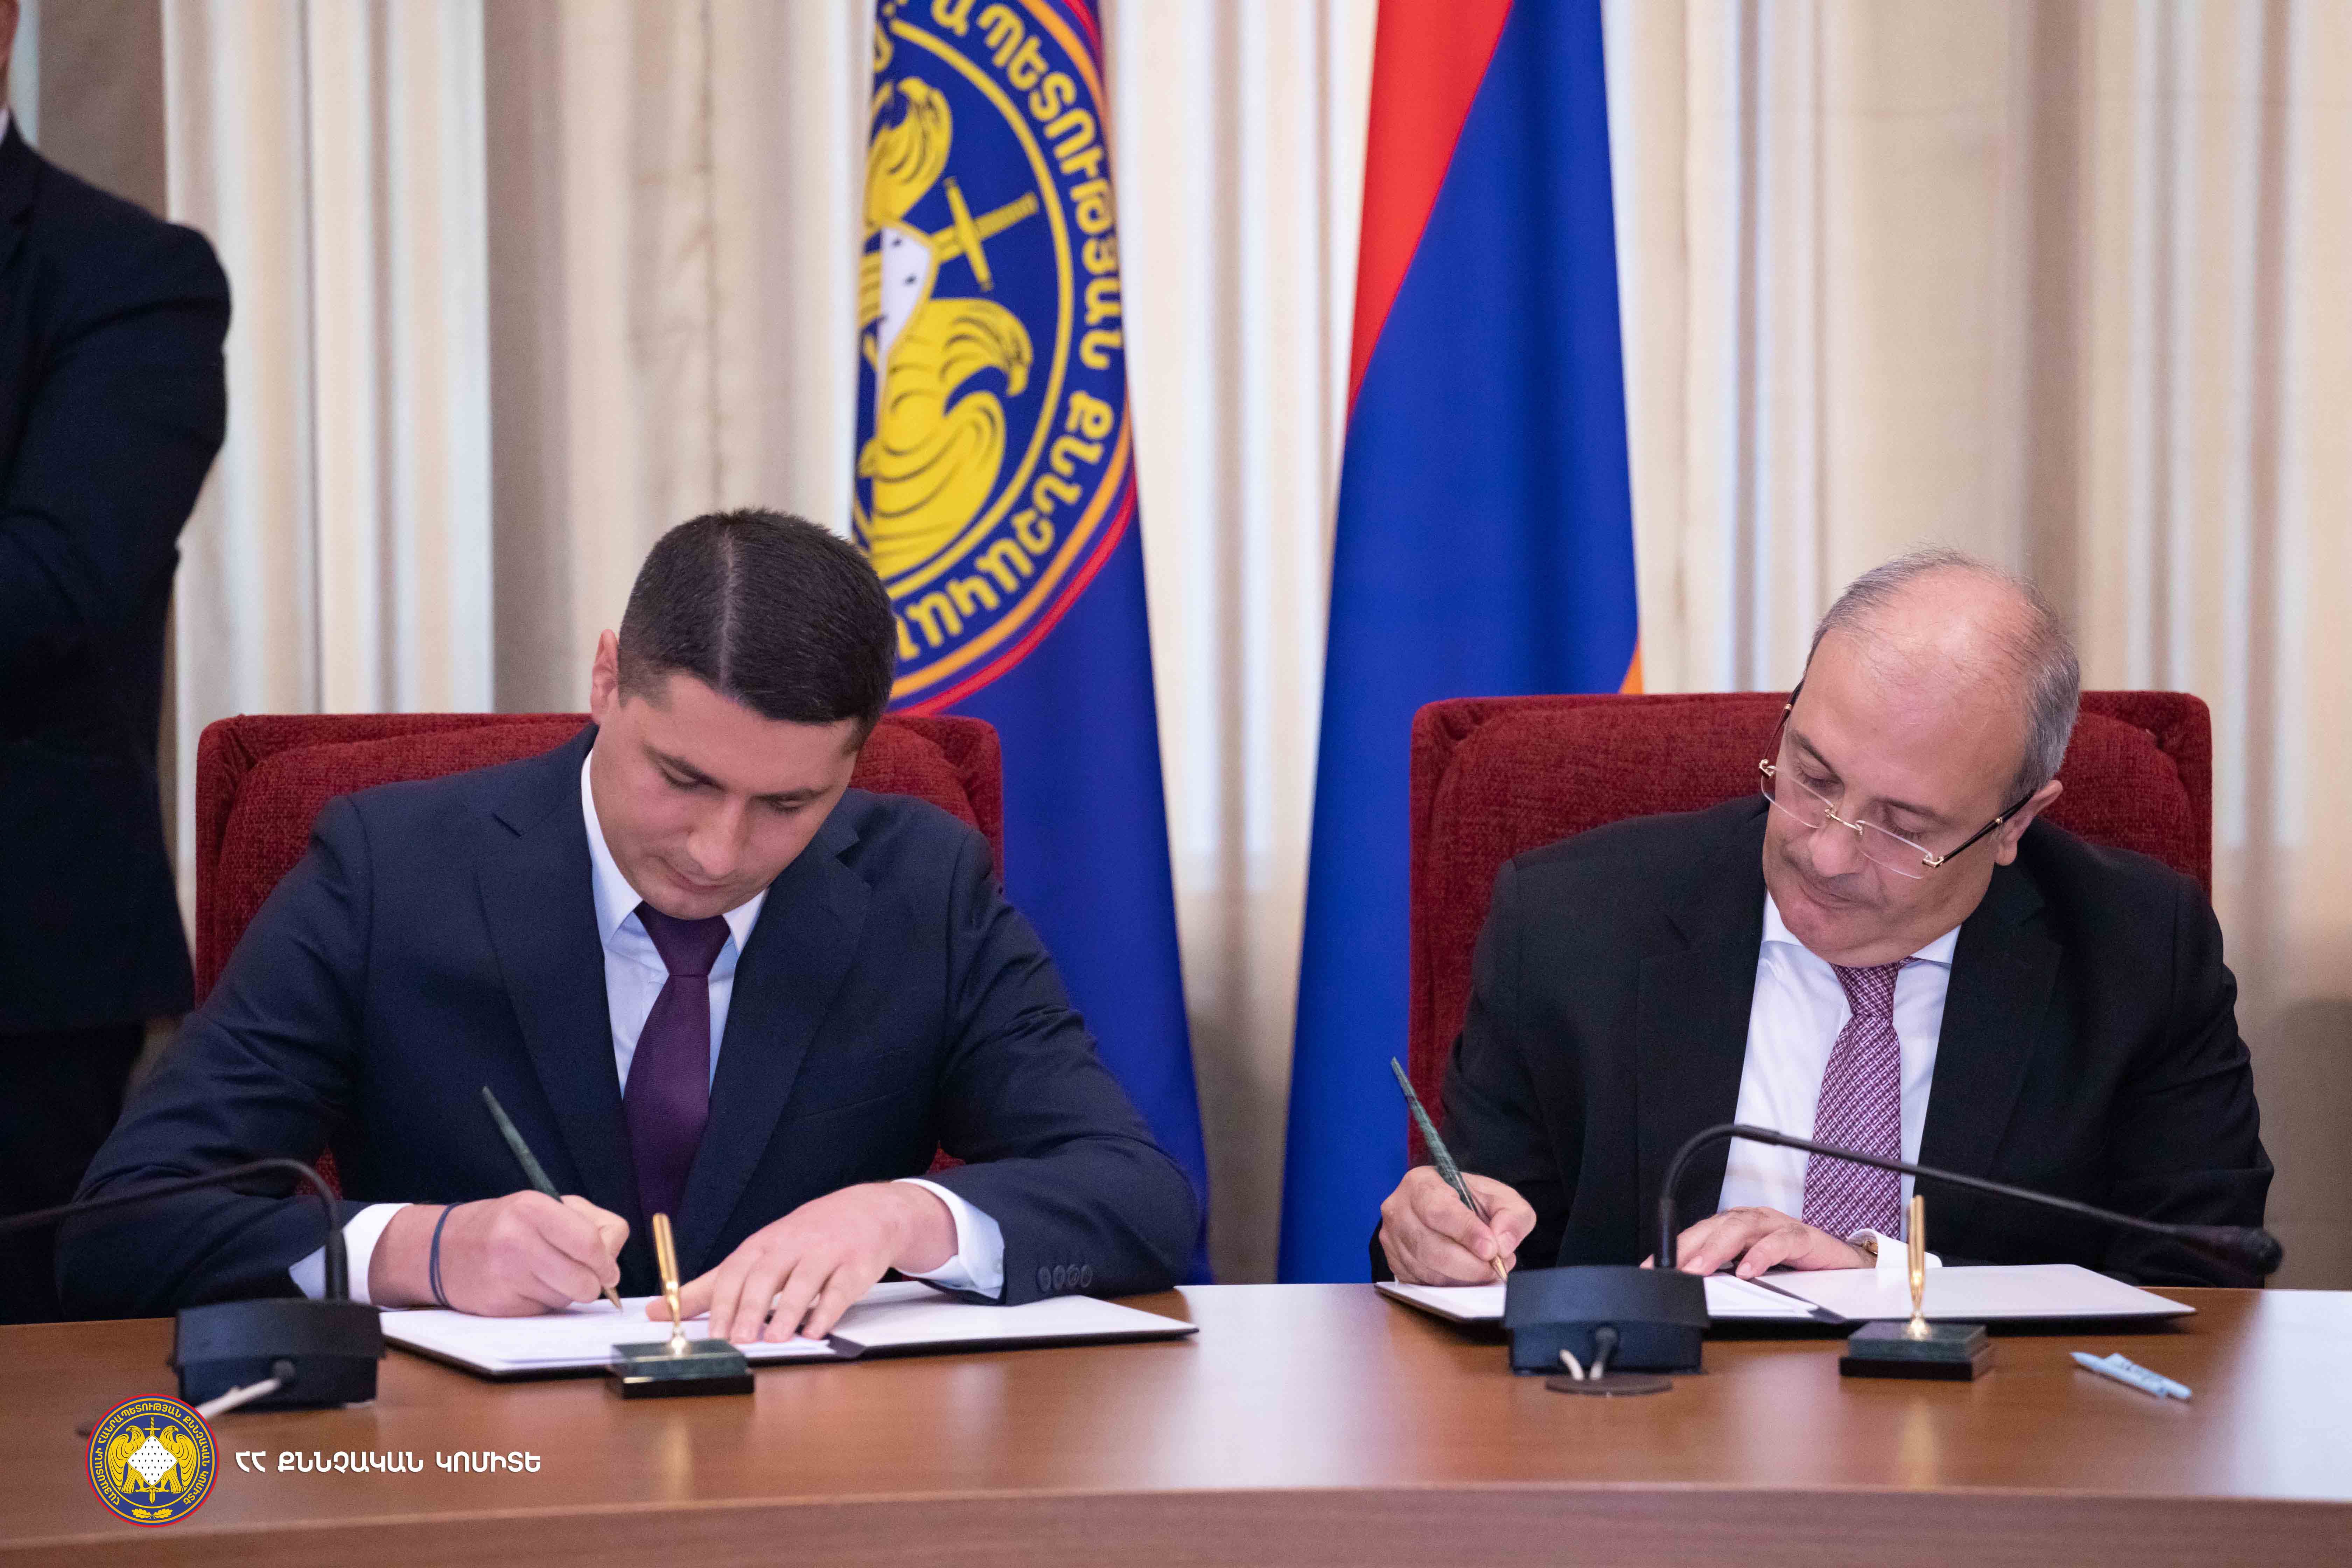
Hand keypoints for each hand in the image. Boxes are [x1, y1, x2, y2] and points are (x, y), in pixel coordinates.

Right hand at [374, 1191, 628, 1313]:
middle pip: (586, 1280)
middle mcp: (518, 1240)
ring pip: (567, 1300)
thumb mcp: (545, 1207)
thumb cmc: (507, 1225)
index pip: (593, 1243)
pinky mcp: (498, 1304)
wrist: (442, 1248)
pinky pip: (543, 1312)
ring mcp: (506, 1274)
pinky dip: (542, 1303)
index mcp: (533, 1208)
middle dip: (592, 1284)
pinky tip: (524, 1287)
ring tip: (544, 1274)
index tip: (608, 1269)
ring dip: (565, 1293)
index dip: (608, 1261)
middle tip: (582, 1276)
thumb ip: (587, 1227)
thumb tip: (612, 1270)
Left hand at [649, 1182, 956, 1342]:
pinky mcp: (856, 1263)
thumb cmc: (804, 1239)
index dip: (722, 1302)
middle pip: (766, 1274)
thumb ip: (709, 1286)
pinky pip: (842, 1287)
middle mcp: (792, 1245)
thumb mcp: (756, 1255)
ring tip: (774, 1338)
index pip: (736, 1271)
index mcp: (763, 1245)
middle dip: (751, 1307)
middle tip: (738, 1339)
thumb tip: (657, 1309)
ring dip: (789, 1310)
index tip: (712, 1333)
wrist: (866, 1211)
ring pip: (805, 1279)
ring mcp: (826, 1252)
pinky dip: (828, 1309)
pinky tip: (816, 1330)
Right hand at [1377, 1166, 1535, 1284]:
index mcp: (1421, 1183)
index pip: (1439, 1210)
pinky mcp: (1395, 1263)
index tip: (1491, 1249)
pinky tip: (1466, 1277)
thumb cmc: (1472, 1202)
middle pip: (1429, 1246)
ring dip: (1461, 1278)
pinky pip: (1421, 1282)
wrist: (1449, 1211)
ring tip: (1486, 1271)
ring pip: (1426, 1269)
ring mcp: (1392, 1238)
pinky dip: (1449, 1285)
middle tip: (1494, 1268)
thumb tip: (1503, 1244)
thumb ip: (1511, 1216)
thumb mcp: (1501, 1199)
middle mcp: (1398, 1209)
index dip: (1466, 1232)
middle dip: (1468, 1264)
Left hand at [1646, 1206, 1869, 1277]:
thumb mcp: (1750, 1270)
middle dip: (1689, 1247)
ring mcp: (1776, 1225)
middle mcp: (1752, 1221)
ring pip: (1742, 1227)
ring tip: (1700, 1270)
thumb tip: (1687, 1289)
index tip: (1652, 1269)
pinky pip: (1780, 1241)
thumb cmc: (1791, 1263)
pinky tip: (1748, 1271)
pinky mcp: (1802, 1237)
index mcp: (1735, 1227)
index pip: (1697, 1234)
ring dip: (1718, 1249)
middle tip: (1672, 1270)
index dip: (1674, 1250)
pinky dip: (1762, 1255)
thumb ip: (1722, 1275)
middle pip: (1714, 1226)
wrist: (1839, 1263)